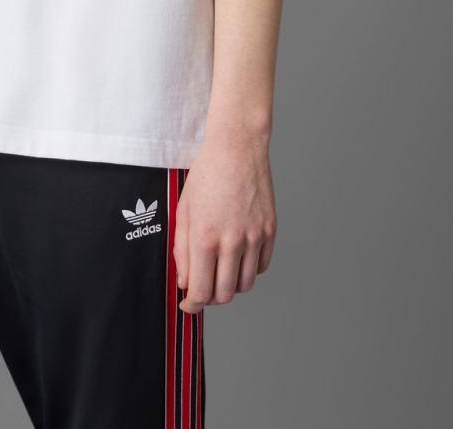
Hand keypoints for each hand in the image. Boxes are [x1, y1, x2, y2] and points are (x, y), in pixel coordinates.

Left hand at [173, 128, 276, 313]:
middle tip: (203, 286)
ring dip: (231, 285)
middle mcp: (233, 241)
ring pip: (245, 285)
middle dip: (210, 297)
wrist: (237, 147)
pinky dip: (249, 269)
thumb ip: (182, 251)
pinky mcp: (270, 231)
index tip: (188, 303)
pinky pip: (261, 267)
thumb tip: (186, 283)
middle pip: (225, 294)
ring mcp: (255, 237)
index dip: (192, 304)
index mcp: (206, 237)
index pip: (201, 291)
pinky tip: (237, 256)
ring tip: (220, 270)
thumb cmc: (206, 175)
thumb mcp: (184, 211)